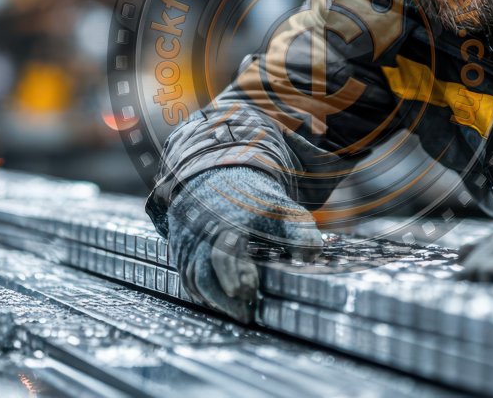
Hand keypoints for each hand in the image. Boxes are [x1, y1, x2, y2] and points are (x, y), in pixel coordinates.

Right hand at [167, 167, 323, 321]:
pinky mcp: (180, 246)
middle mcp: (202, 232)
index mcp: (227, 222)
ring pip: (191, 277)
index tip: (248, 294)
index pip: (223, 254)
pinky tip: (217, 300)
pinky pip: (183, 273)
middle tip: (245, 315)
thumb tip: (312, 255)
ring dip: (212, 298)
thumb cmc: (252, 196)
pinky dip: (198, 291)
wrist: (217, 176)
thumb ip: (298, 230)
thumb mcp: (280, 206)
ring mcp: (188, 239)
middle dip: (223, 298)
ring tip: (235, 311)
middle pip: (203, 272)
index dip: (233, 276)